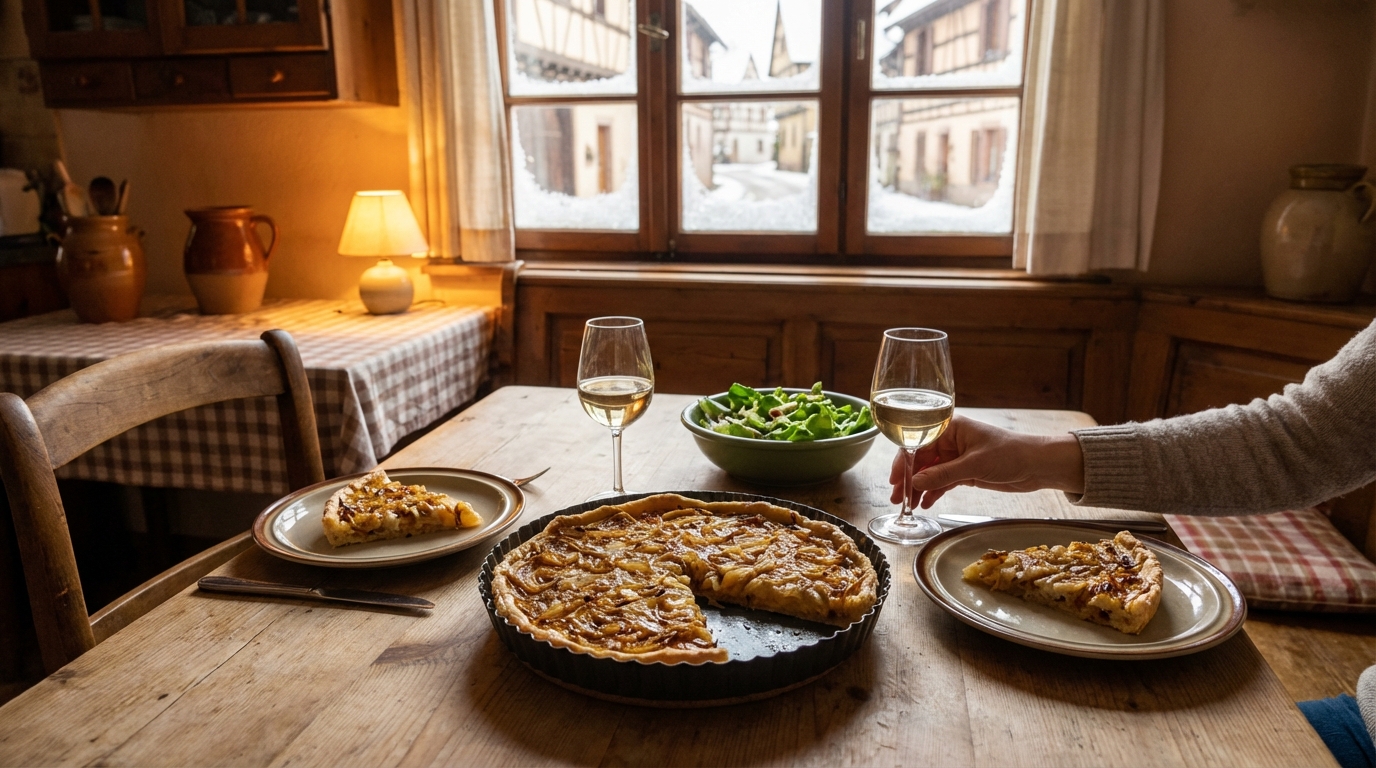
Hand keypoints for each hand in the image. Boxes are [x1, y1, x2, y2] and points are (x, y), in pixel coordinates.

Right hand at [888, 415, 1084, 508]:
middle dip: (908, 478)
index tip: (895, 479)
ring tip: (909, 505)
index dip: (903, 461)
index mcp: (950, 427)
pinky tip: (926, 503)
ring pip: (930, 473)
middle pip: (920, 459)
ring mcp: (957, 457)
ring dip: (919, 488)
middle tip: (897, 497)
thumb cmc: (1010, 453)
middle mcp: (950, 440)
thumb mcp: (974, 464)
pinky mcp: (965, 472)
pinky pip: (942, 482)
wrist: (1037, 465)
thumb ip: (943, 474)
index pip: (918, 443)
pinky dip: (933, 492)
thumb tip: (915, 482)